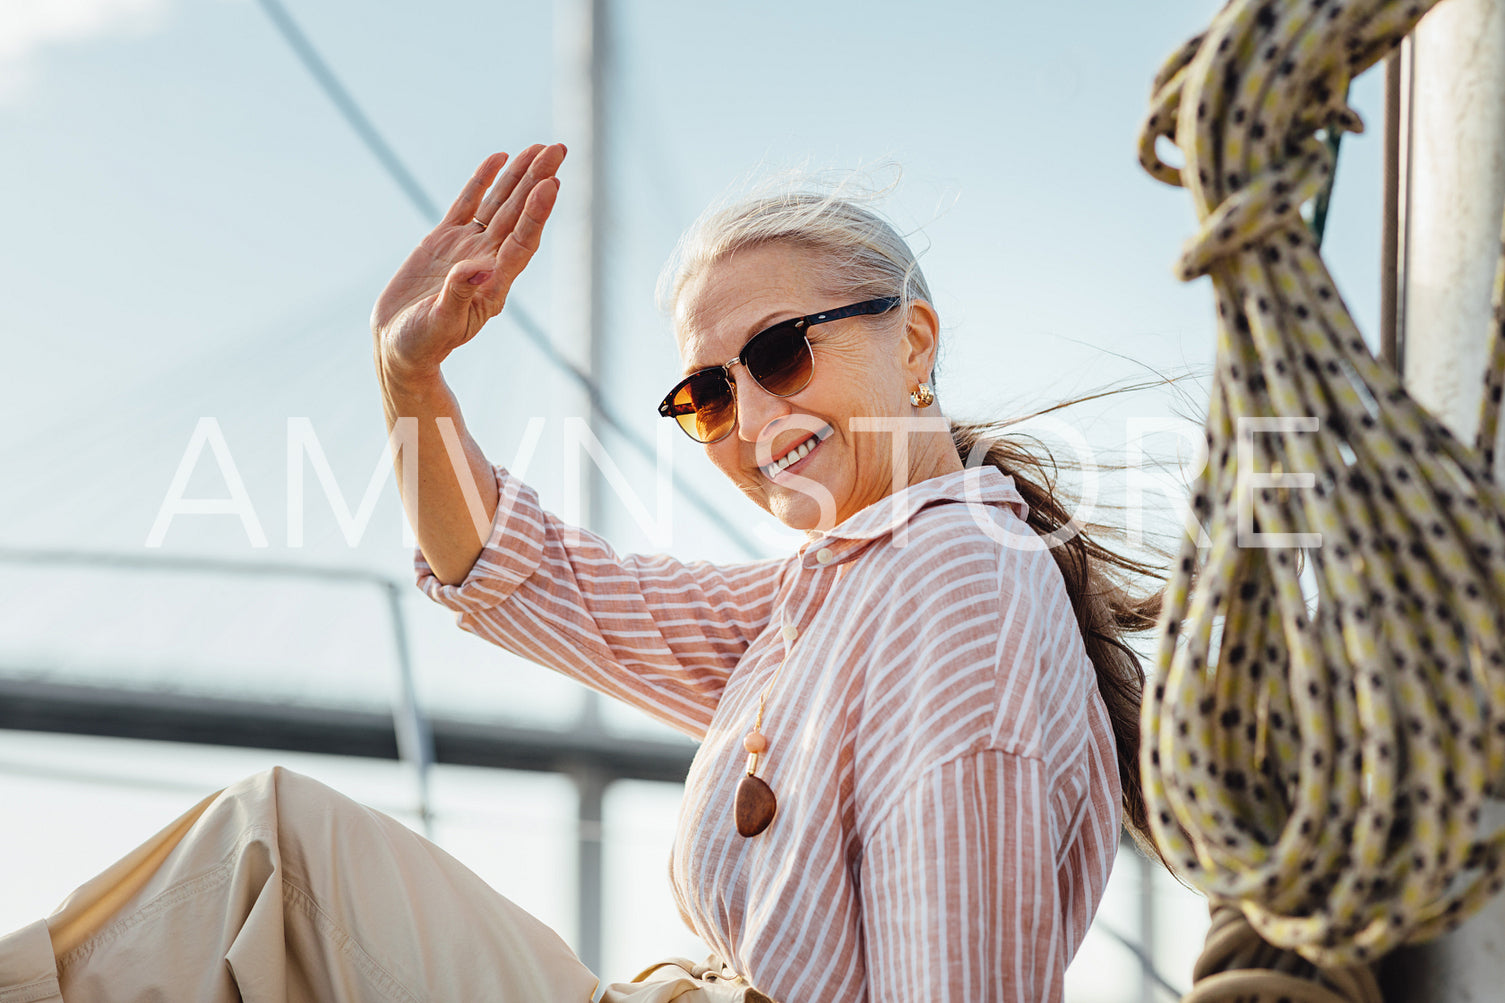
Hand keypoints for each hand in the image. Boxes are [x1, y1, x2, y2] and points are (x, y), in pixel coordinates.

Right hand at [372, 144, 565, 385]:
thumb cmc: (421, 345)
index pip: (522, 241)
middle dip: (538, 180)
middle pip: (518, 214)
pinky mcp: (444, 241)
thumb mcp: (439, 323)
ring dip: (519, 176)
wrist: (400, 346)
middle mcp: (487, 262)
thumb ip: (459, 296)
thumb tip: (482, 268)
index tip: (552, 183)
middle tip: (558, 148)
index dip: (538, 213)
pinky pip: (467, 203)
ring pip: (499, 204)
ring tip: (539, 148)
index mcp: (493, 284)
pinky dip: (483, 181)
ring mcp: (467, 248)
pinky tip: (499, 159)